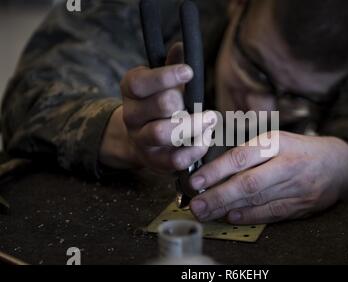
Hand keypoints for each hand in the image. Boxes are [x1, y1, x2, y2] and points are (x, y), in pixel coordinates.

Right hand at [100, 43, 216, 173]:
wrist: (141, 140)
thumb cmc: (158, 104)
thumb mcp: (161, 82)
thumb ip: (170, 64)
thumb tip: (181, 46)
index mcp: (131, 91)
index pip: (140, 82)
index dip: (165, 76)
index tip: (189, 71)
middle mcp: (131, 116)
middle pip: (159, 105)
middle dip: (184, 102)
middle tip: (203, 104)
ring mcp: (141, 141)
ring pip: (162, 133)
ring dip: (192, 126)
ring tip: (210, 119)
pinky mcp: (155, 162)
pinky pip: (175, 159)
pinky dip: (195, 149)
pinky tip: (206, 137)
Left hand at [188, 131, 347, 223]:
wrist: (339, 165)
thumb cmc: (300, 150)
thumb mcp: (277, 140)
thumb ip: (250, 152)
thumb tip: (215, 170)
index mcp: (278, 142)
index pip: (242, 156)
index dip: (217, 170)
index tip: (196, 181)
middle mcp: (287, 164)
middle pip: (248, 183)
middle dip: (218, 196)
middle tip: (196, 205)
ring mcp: (296, 187)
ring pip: (257, 200)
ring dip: (228, 208)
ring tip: (206, 212)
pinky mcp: (301, 205)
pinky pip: (271, 213)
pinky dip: (250, 216)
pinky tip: (231, 217)